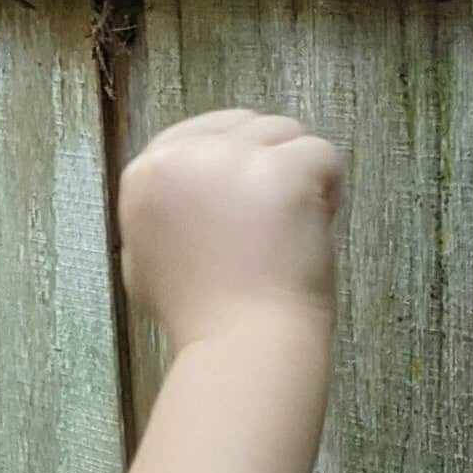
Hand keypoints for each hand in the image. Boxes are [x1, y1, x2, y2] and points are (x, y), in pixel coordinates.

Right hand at [115, 110, 341, 352]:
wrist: (240, 346)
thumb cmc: (198, 317)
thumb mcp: (146, 262)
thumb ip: (160, 215)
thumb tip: (181, 192)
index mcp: (144, 175)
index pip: (203, 132)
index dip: (236, 165)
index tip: (245, 210)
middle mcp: (180, 157)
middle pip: (248, 126)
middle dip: (268, 167)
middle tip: (268, 228)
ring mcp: (232, 160)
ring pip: (288, 134)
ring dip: (299, 178)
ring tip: (289, 233)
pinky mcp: (281, 171)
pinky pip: (323, 155)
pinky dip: (329, 193)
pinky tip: (310, 233)